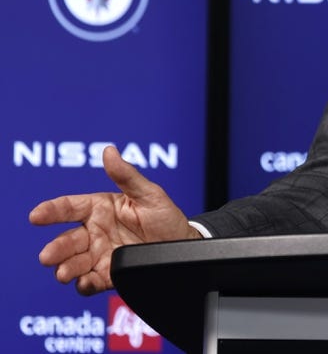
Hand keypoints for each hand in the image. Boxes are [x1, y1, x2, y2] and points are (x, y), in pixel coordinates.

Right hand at [28, 145, 200, 294]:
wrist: (183, 245)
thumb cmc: (166, 216)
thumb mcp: (150, 194)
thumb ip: (127, 175)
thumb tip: (109, 151)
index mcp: (100, 208)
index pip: (70, 208)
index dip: (51, 211)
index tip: (36, 215)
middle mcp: (95, 232)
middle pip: (67, 240)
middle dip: (56, 249)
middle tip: (48, 256)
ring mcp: (100, 254)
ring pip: (74, 263)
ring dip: (66, 268)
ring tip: (65, 273)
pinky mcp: (108, 274)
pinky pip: (91, 281)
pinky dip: (85, 284)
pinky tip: (85, 283)